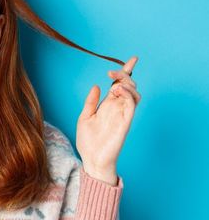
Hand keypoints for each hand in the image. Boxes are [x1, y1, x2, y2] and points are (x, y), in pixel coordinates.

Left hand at [76, 56, 140, 184]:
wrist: (91, 159)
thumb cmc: (88, 141)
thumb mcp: (85, 116)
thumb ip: (91, 101)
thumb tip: (96, 85)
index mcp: (108, 105)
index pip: (120, 85)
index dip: (127, 72)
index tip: (133, 60)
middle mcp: (117, 108)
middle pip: (129, 86)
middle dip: (124, 75)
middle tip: (110, 73)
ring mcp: (123, 115)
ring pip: (134, 94)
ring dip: (127, 85)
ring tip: (115, 85)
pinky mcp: (125, 122)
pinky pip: (132, 105)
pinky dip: (127, 95)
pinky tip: (118, 91)